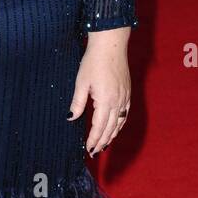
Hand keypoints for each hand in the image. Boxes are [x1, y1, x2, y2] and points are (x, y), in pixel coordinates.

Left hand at [68, 29, 130, 155]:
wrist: (111, 45)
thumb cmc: (94, 62)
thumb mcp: (81, 82)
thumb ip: (77, 103)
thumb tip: (71, 118)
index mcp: (105, 101)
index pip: (99, 126)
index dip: (94, 139)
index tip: (88, 148)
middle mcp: (118, 102)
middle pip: (110, 128)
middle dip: (103, 141)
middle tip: (95, 152)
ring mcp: (125, 97)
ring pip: (119, 122)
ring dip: (112, 135)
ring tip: (104, 144)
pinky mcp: (127, 92)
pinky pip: (125, 113)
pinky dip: (120, 124)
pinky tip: (116, 128)